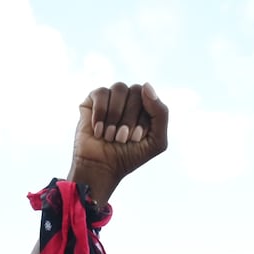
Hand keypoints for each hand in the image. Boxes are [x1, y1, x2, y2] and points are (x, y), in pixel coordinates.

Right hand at [68, 82, 169, 205]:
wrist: (102, 168)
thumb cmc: (129, 156)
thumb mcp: (156, 141)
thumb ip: (161, 114)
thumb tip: (146, 85)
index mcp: (145, 107)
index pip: (149, 97)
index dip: (143, 119)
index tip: (135, 139)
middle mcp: (128, 99)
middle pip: (135, 91)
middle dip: (129, 118)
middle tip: (121, 138)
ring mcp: (110, 99)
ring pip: (119, 89)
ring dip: (115, 116)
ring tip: (110, 136)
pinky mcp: (92, 101)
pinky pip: (101, 93)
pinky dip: (100, 114)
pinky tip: (98, 131)